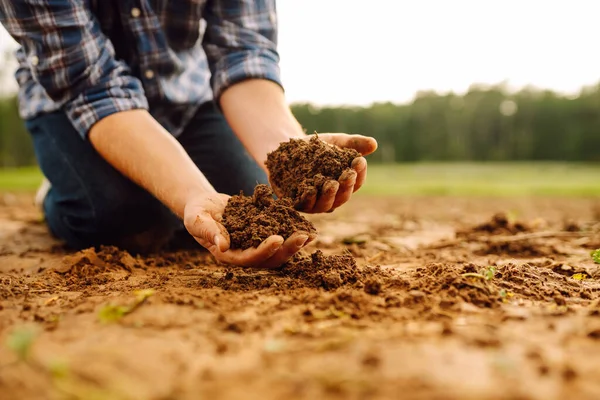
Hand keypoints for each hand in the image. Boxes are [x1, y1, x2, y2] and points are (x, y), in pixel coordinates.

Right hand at [183, 192, 314, 267]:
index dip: (265, 250)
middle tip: (303, 237)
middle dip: (288, 249)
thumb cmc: (196, 212)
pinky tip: (306, 223)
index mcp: (228, 255)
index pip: (250, 258)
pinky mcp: (261, 232)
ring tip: (311, 234)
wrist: (203, 203)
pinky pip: (279, 234)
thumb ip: (208, 231)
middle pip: (270, 258)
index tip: (278, 239)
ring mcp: (254, 244)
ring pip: (278, 250)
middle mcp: (244, 253)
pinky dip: (292, 230)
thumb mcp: (196, 219)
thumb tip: (223, 245)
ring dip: (295, 244)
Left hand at [272, 133, 377, 213]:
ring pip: (324, 204)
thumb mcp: (335, 141)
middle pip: (342, 197)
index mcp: (343, 185)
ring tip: (331, 183)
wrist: (286, 148)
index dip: (359, 173)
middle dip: (346, 186)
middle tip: (348, 174)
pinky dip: (307, 198)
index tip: (359, 161)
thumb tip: (374, 144)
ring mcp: (313, 203)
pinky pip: (302, 204)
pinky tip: (309, 189)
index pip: (356, 182)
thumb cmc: (315, 147)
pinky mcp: (294, 203)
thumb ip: (353, 143)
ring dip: (329, 195)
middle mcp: (330, 198)